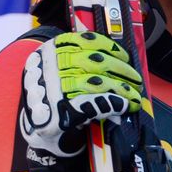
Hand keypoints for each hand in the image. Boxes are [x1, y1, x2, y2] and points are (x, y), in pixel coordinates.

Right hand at [19, 31, 142, 157]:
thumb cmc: (52, 96)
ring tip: (134, 95)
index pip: (84, 41)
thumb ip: (83, 62)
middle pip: (96, 62)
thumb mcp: (58, 71)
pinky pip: (96, 104)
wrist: (35, 130)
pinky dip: (114, 104)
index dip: (109, 47)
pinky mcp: (61, 114)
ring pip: (99, 83)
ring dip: (122, 89)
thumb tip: (120, 62)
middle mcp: (50, 68)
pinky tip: (124, 106)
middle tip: (136, 79)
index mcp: (48, 52)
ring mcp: (54, 91)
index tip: (124, 55)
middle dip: (122, 70)